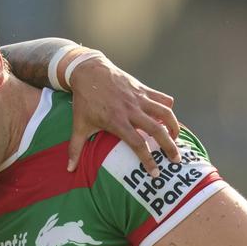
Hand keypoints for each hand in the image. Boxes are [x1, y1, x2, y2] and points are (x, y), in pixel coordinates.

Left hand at [66, 54, 180, 173]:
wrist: (88, 72)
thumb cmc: (84, 100)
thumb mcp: (78, 125)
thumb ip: (75, 148)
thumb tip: (69, 169)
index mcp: (117, 122)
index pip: (138, 144)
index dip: (149, 160)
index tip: (155, 173)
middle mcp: (131, 110)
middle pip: (157, 130)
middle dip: (170, 146)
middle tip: (176, 159)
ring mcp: (139, 98)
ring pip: (165, 112)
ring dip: (174, 126)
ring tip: (177, 138)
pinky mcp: (142, 88)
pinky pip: (162, 97)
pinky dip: (168, 107)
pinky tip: (168, 116)